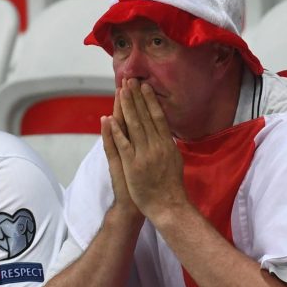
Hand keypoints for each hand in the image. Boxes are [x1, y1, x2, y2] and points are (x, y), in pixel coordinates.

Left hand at [109, 79, 186, 219]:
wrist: (167, 206)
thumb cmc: (171, 186)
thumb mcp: (175, 160)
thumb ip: (168, 144)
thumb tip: (164, 130)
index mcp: (167, 144)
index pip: (157, 116)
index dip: (149, 100)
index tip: (144, 86)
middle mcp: (156, 146)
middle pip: (144, 117)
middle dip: (136, 98)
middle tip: (130, 80)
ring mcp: (144, 155)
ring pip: (133, 126)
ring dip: (126, 107)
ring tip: (121, 91)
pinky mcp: (132, 165)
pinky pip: (123, 145)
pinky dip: (117, 131)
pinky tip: (111, 118)